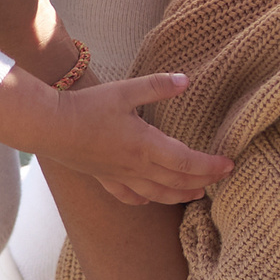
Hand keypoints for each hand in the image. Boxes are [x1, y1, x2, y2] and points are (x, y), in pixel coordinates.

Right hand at [36, 72, 231, 206]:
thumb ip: (157, 86)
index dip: (211, 166)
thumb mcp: (125, 91)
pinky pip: (128, 195)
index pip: (188, 162)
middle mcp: (137, 167)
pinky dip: (144, 199)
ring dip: (180, 195)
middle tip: (220, 179)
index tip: (229, 164)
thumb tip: (186, 80)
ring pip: (157, 193)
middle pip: (178, 181)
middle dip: (202, 182)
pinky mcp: (104, 177)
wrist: (49, 127)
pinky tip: (149, 199)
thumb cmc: (87, 107)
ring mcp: (120, 176)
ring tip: (195, 194)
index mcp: (146, 146)